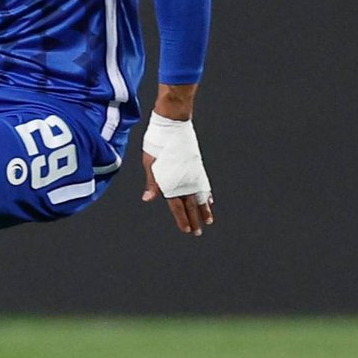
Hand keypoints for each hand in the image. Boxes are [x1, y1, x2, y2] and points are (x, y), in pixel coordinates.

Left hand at [141, 113, 213, 235]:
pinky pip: (204, 184)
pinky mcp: (197, 165)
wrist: (172, 124)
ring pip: (200, 196)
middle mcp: (185, 179)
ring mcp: (193, 172)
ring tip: (208, 220)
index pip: (177, 205)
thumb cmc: (157, 143)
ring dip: (203, 209)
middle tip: (197, 232)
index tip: (187, 229)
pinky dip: (206, 194)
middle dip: (194, 219)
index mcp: (171, 181)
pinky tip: (209, 199)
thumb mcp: (150, 163)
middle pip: (190, 204)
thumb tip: (148, 199)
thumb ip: (152, 183)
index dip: (182, 218)